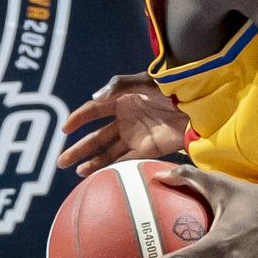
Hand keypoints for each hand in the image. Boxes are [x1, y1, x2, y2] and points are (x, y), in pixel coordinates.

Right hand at [57, 73, 189, 176]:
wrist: (197, 106)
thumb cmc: (171, 88)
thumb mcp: (145, 81)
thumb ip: (120, 86)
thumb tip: (95, 98)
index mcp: (121, 100)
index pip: (94, 111)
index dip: (78, 119)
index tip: (64, 129)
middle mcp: (124, 120)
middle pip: (96, 137)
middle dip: (79, 149)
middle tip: (60, 161)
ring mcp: (134, 136)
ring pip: (107, 152)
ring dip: (92, 162)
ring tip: (76, 172)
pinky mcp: (146, 149)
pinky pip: (125, 161)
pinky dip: (112, 168)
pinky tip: (99, 175)